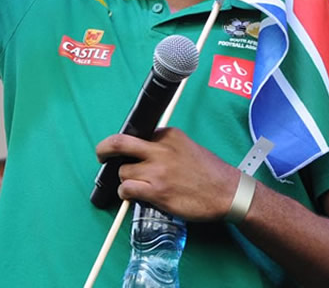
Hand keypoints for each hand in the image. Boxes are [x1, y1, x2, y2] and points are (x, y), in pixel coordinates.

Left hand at [95, 127, 240, 220]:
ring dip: (125, 179)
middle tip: (100, 154)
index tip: (125, 151)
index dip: (129, 146)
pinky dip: (125, 193)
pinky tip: (132, 194)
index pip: (137, 134)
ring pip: (123, 171)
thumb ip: (164, 145)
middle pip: (119, 143)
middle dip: (104, 148)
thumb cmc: (209, 171)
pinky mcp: (157, 191)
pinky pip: (127, 189)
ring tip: (136, 185)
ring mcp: (158, 170)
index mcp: (168, 134)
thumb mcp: (186, 145)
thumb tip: (143, 151)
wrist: (227, 192)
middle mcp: (160, 149)